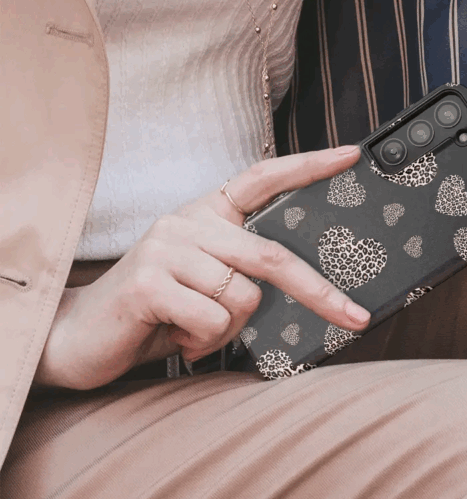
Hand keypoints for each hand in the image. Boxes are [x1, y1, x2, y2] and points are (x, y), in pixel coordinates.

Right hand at [36, 146, 369, 389]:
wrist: (78, 337)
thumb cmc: (156, 311)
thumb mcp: (206, 282)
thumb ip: (244, 271)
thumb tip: (305, 286)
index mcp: (206, 214)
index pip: (262, 178)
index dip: (308, 166)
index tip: (351, 157)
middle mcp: (187, 221)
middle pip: (271, 255)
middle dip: (320, 292)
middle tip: (355, 318)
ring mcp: (166, 248)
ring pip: (244, 297)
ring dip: (230, 330)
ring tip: (195, 329)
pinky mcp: (149, 281)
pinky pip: (213, 319)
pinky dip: (205, 341)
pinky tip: (176, 335)